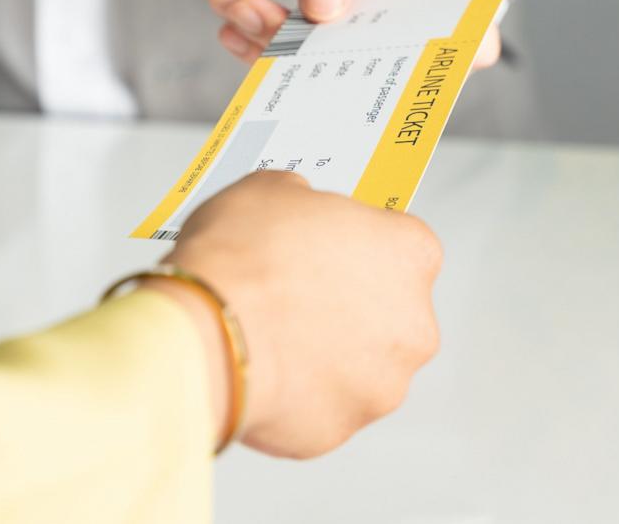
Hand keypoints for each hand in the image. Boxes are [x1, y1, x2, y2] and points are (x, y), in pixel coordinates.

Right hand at [147, 171, 441, 458]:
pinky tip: (261, 368)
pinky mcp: (341, 427)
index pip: (401, 242)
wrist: (206, 332)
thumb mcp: (268, 190)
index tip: (327, 245)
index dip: (356, 242)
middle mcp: (412, 324)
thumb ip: (301, 199)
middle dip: (348, 304)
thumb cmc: (240, 260)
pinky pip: (322, 406)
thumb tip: (296, 207)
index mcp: (409, 253)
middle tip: (293, 292)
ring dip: (326, 354)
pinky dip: (297, 393)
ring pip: (359, 366)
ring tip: (271, 335)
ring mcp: (381, 384)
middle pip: (388, 311)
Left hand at [208, 0, 500, 67]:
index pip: (473, 46)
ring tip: (234, 3)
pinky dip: (258, 38)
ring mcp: (373, 55)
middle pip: (379, 67)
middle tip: (258, 18)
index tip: (390, 59)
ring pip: (327, 68)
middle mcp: (421, 41)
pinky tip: (230, 14)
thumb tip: (321, 8)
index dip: (442, 68)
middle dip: (310, 52)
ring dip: (271, 41)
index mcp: (459, 2)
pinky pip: (297, 59)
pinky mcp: (333, 57)